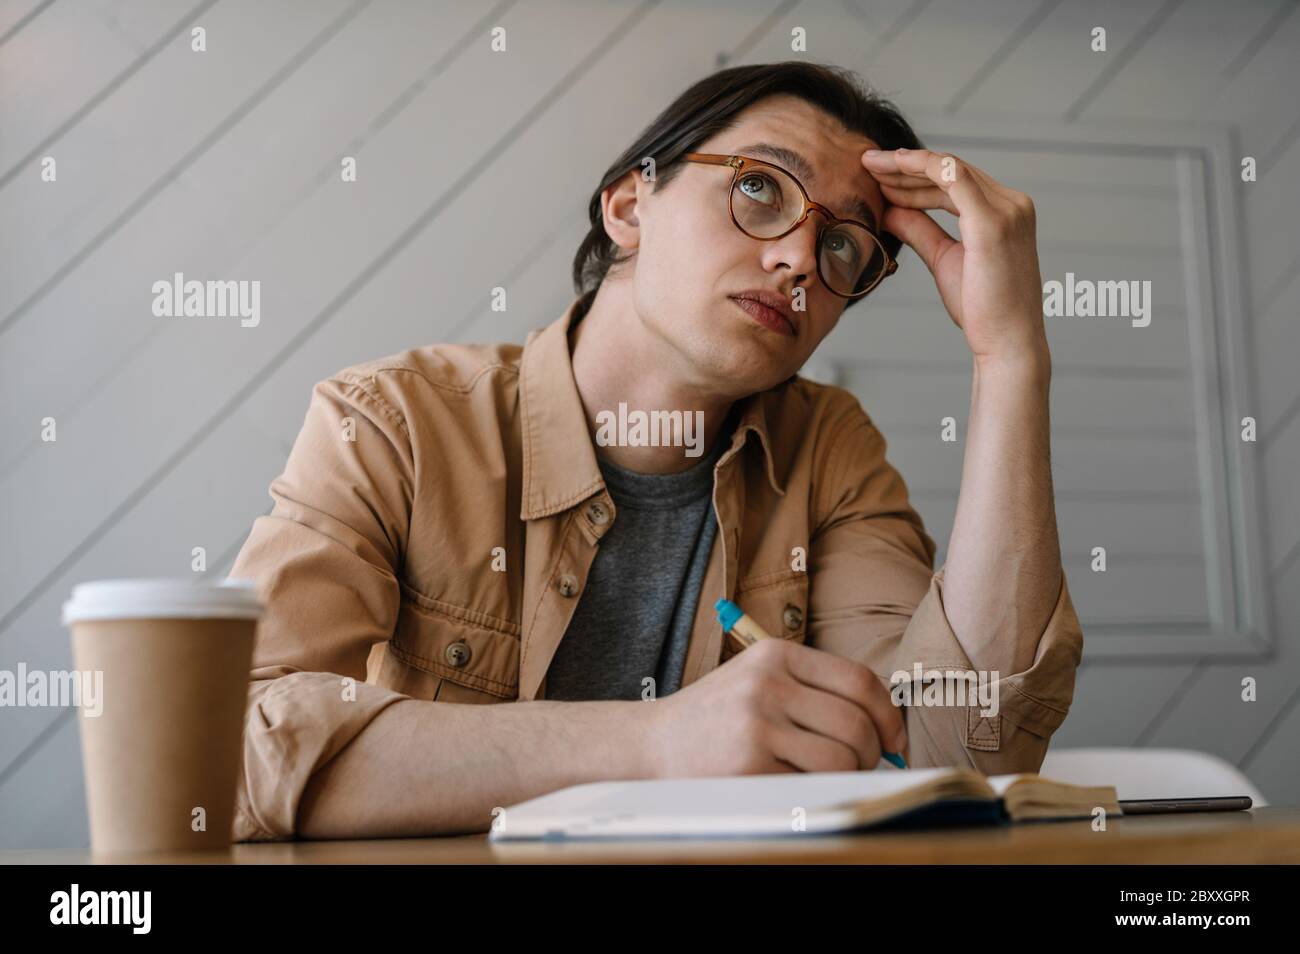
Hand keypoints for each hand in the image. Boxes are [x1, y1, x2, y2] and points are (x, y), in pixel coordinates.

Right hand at [643, 637, 906, 775]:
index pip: (859, 681)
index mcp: (776, 655)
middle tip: (861, 766)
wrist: (652, 744)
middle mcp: (768, 683)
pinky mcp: (749, 765)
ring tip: (832, 778)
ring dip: (850, 775)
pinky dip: (819, 791)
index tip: (894, 740)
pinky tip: (800, 786)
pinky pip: (812, 784)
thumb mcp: (760, 681)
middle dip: (872, 753)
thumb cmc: (718, 717)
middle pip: (857, 723)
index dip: (889, 715)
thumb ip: (813, 689)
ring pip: (843, 757)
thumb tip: (886, 724)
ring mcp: (757, 724)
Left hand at [861, 147, 1047, 363]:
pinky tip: (893, 167)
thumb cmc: (982, 309)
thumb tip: (889, 211)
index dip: (915, 177)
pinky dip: (920, 167)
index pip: (956, 183)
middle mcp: (1012, 204)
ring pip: (948, 169)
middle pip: (951, 172)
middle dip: (906, 167)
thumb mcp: (944, 259)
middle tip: (868, 163)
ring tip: (871, 166)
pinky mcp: (992, 221)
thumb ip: (920, 231)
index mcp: (1005, 213)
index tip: (880, 177)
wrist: (1006, 342)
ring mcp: (1006, 209)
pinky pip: (951, 177)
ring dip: (906, 166)